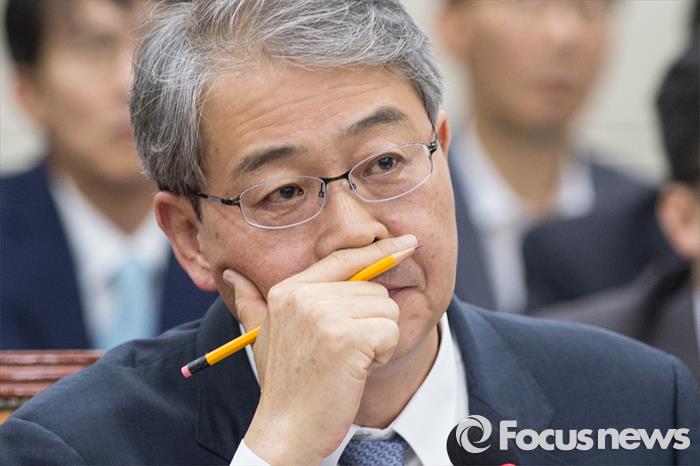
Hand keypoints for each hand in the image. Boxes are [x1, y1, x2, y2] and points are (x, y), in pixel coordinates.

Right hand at [223, 234, 416, 465]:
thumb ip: (252, 302)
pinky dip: (383, 354)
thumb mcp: (263, 335)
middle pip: (374, 288)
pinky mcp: (347, 338)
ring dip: (377, 339)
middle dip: (371, 321)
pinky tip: (356, 370)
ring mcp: (324, 315)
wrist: (286, 430)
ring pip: (387, 309)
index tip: (407, 243)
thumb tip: (231, 275)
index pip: (343, 259)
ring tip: (347, 360)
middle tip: (343, 351)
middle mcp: (303, 296)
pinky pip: (391, 332)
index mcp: (287, 290)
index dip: (379, 251)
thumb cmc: (284, 384)